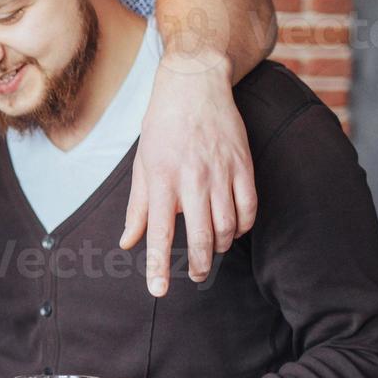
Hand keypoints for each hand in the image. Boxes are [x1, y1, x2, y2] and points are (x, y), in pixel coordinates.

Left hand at [123, 57, 256, 295]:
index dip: (158, 266)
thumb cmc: (161, 129)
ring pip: (227, 226)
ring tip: (210, 252)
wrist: (194, 86)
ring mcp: (221, 172)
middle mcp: (192, 179)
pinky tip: (232, 230)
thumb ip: (137, 209)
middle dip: (198, 266)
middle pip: (200, 237)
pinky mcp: (244, 165)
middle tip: (194, 278)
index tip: (158, 290)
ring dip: (219, 247)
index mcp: (161, 181)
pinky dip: (242, 226)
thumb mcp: (142, 166)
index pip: (159, 233)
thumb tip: (128, 243)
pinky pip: (249, 208)